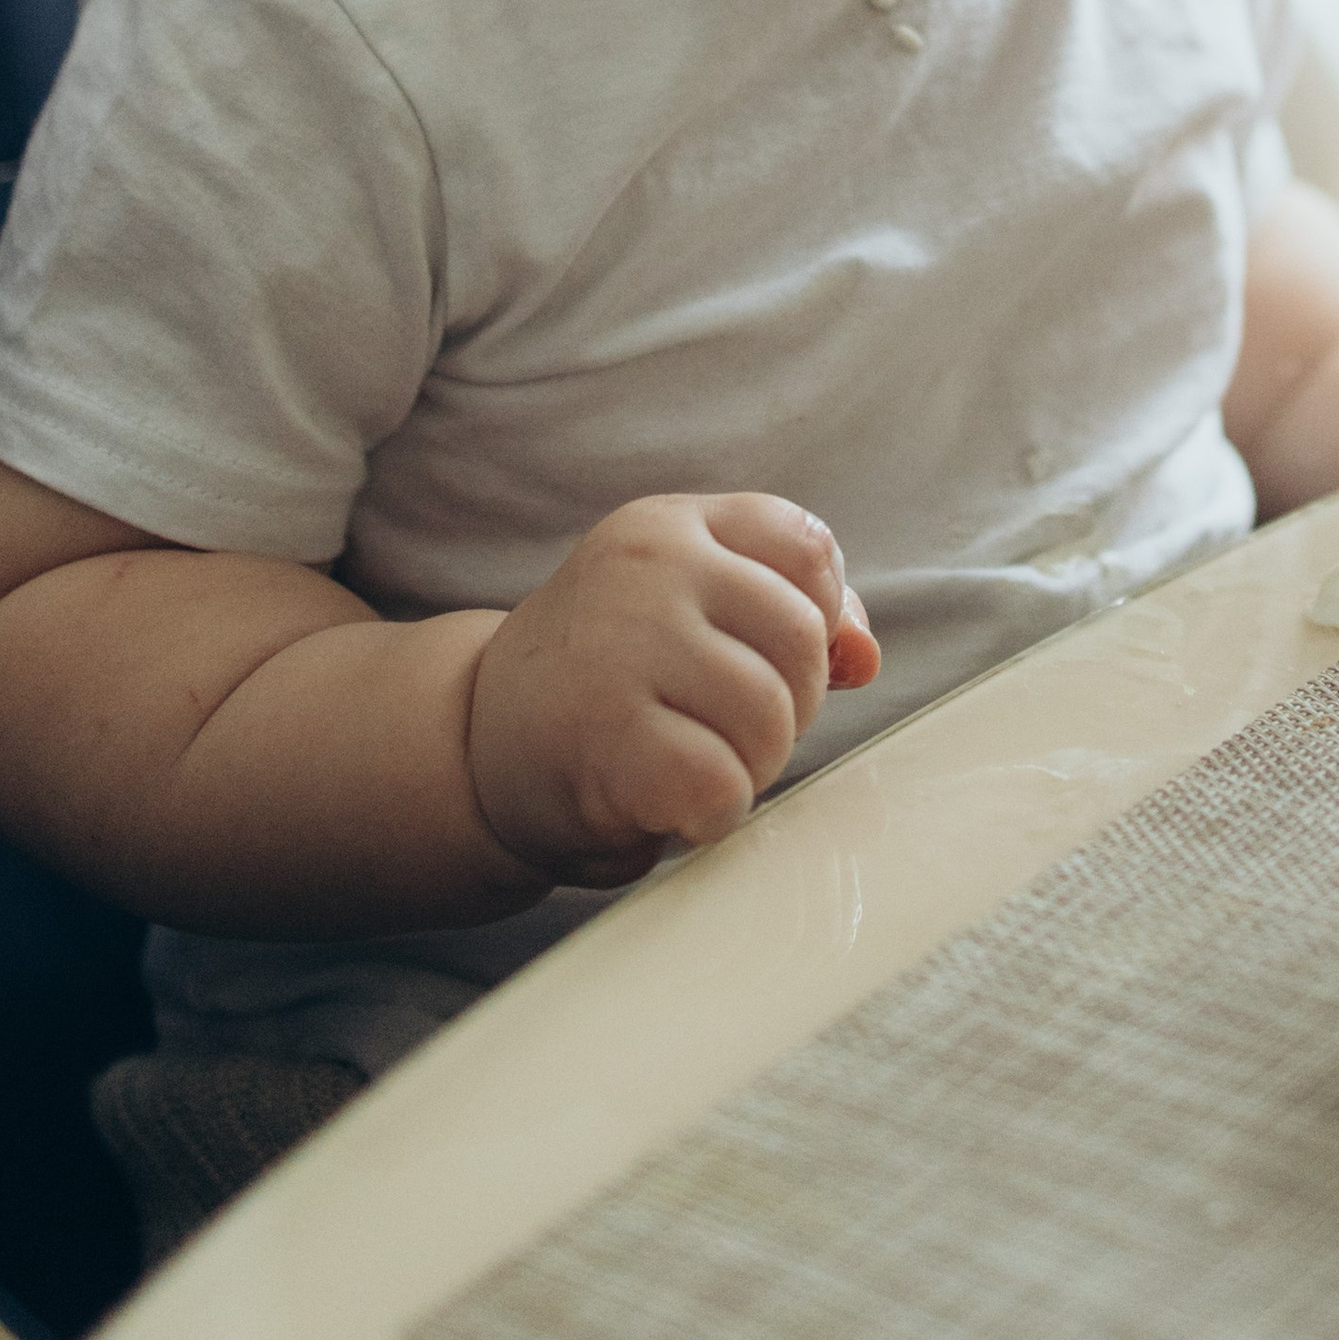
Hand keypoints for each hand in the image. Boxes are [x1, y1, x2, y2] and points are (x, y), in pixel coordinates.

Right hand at [466, 492, 878, 883]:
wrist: (474, 743)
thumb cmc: (607, 680)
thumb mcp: (690, 615)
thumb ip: (789, 617)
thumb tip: (864, 657)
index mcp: (672, 526)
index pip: (808, 547)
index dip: (818, 618)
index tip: (768, 660)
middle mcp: (648, 569)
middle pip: (802, 638)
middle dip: (789, 706)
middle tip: (728, 731)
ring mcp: (624, 645)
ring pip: (770, 715)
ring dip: (752, 766)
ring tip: (698, 764)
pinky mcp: (607, 736)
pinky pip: (721, 783)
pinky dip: (715, 812)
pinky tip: (673, 804)